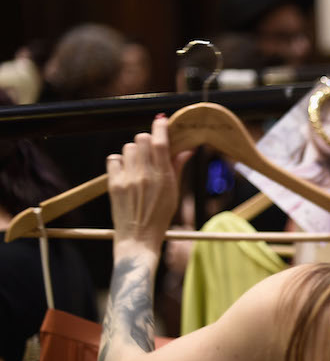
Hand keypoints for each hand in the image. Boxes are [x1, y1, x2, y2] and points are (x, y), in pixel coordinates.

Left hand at [106, 115, 191, 249]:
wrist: (138, 239)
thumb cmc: (159, 218)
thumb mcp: (174, 193)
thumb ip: (177, 168)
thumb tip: (186, 149)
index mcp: (163, 177)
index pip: (160, 142)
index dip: (160, 127)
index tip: (161, 121)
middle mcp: (144, 175)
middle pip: (141, 139)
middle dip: (146, 141)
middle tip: (150, 150)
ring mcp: (127, 179)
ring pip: (127, 148)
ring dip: (134, 151)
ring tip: (138, 164)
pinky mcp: (113, 184)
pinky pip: (113, 159)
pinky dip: (119, 161)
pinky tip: (125, 170)